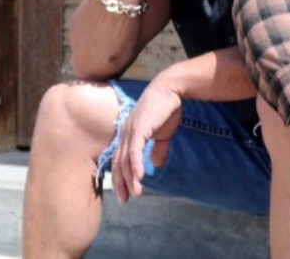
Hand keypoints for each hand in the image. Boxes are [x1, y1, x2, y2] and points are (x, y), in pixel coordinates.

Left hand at [110, 79, 183, 203]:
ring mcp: (130, 131)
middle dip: (121, 183)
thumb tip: (155, 164)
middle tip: (125, 200)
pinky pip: (134, 151)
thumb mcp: (163, 133)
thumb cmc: (167, 109)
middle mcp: (124, 134)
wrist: (171, 89)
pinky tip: (139, 178)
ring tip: (135, 194)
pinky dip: (135, 165)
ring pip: (125, 160)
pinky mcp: (138, 129)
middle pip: (118, 163)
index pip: (120, 160)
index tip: (125, 193)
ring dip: (130, 179)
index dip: (121, 177)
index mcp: (128, 135)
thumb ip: (158, 149)